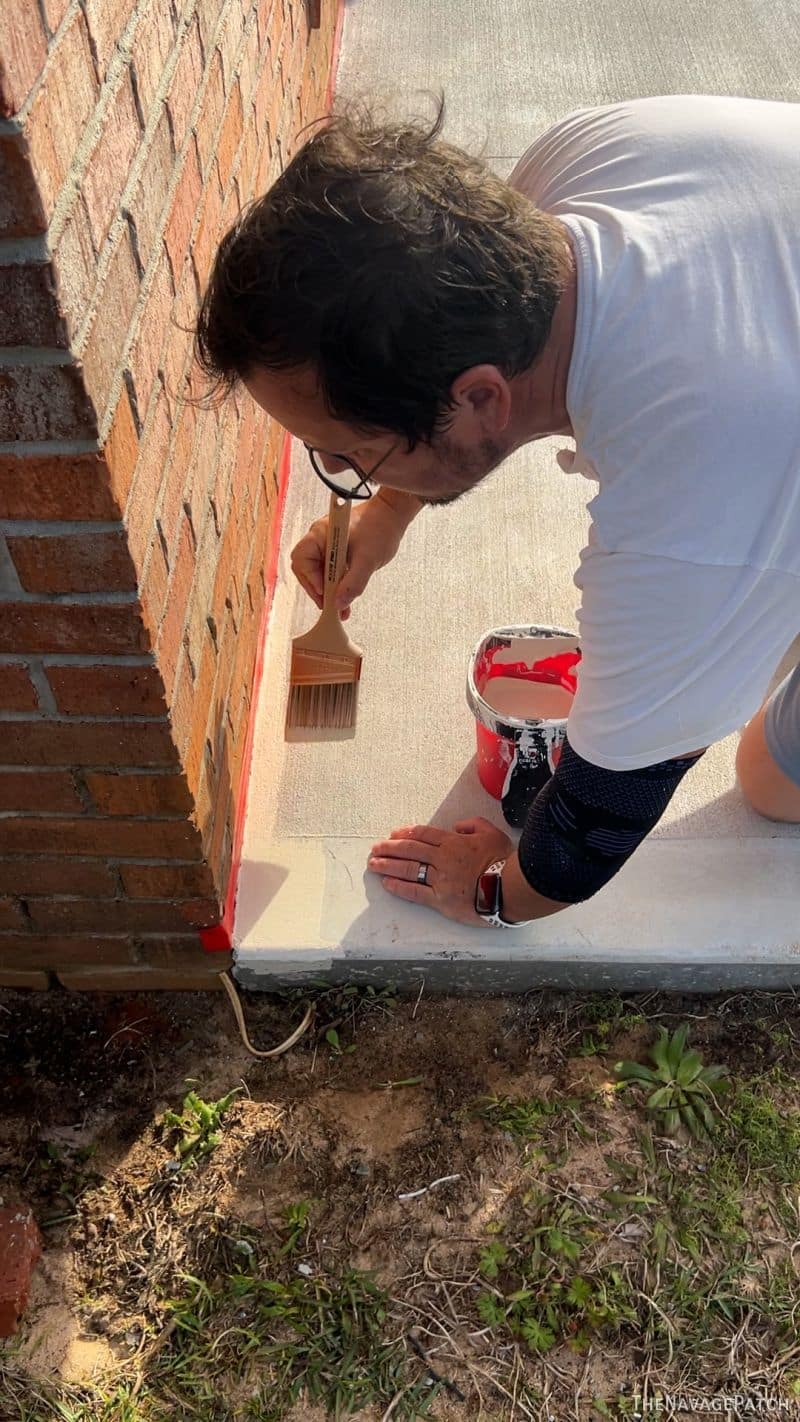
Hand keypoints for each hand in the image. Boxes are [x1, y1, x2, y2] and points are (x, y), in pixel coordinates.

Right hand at [290, 491, 414, 620]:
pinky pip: (328, 570)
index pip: (302, 559)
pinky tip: (343, 598)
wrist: (392, 515)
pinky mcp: (335, 551)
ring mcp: (326, 545)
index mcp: (320, 534)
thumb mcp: (367, 560)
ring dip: (326, 590)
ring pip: (317, 572)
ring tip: (339, 607)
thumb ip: (353, 583)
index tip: (325, 593)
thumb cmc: (380, 528)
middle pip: (305, 568)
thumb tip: (339, 604)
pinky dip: (334, 584)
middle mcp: (319, 538)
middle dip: (316, 588)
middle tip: (330, 605)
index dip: (311, 579)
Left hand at [367, 817, 513, 924]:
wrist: (509, 890)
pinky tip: (387, 883)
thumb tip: (457, 827)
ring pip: (408, 870)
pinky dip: (399, 887)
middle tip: (375, 848)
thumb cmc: (504, 862)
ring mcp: (439, 880)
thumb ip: (473, 825)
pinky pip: (415, 893)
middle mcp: (442, 859)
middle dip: (390, 848)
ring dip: (388, 866)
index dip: (405, 833)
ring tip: (374, 864)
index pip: (423, 834)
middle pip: (410, 850)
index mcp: (453, 842)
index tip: (393, 834)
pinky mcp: (440, 901)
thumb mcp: (492, 833)